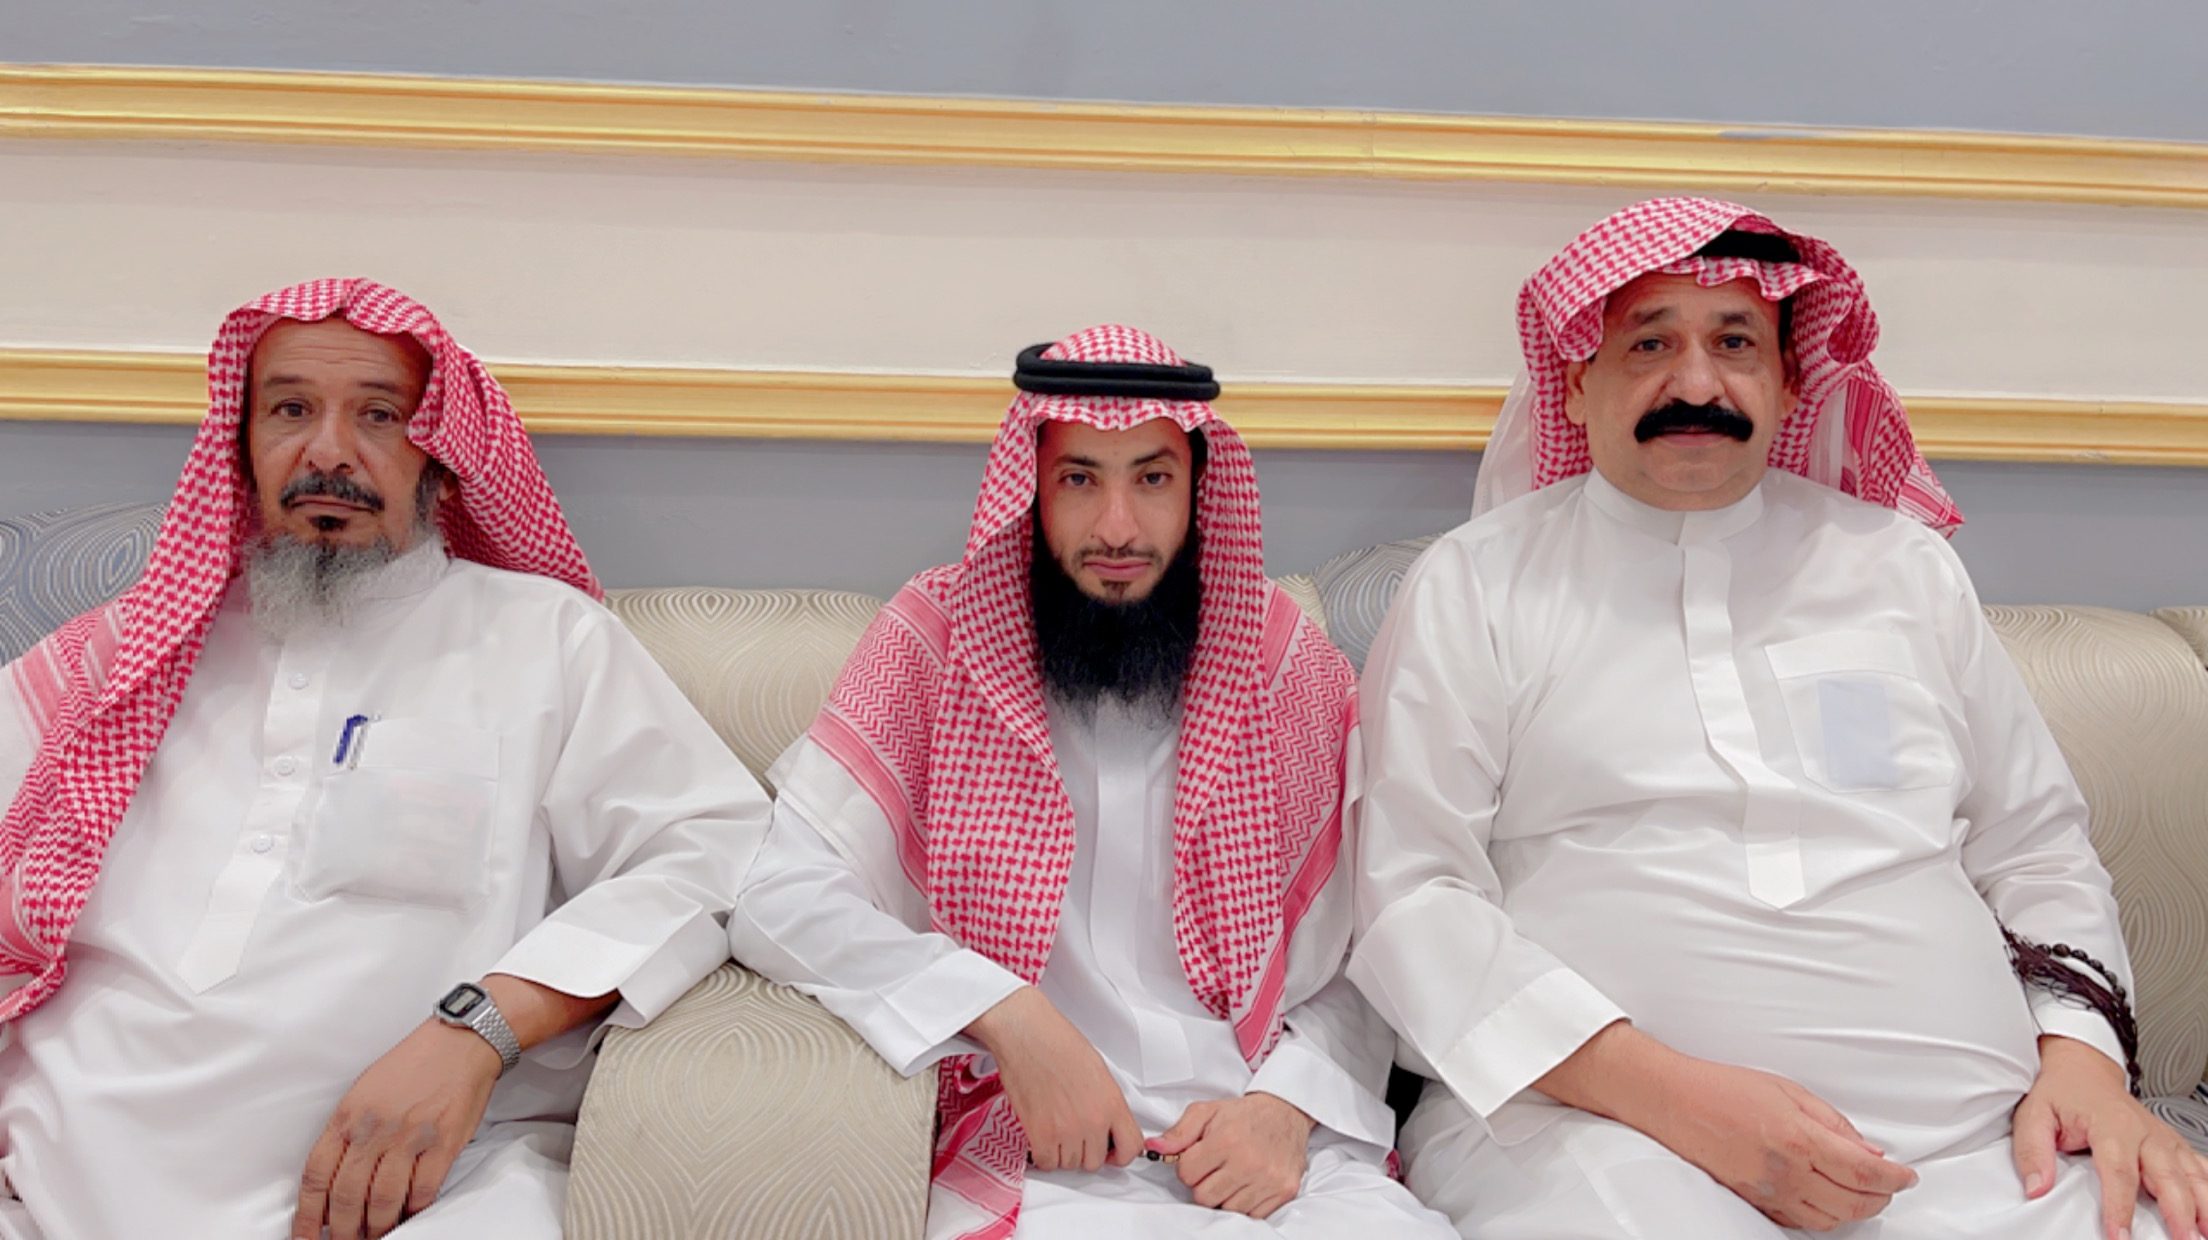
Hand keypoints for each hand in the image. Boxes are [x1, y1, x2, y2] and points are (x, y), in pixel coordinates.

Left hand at [290, 1020, 500, 1239]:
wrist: (459, 1042)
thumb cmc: (412, 1066)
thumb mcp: (364, 1091)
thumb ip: (348, 1133)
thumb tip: (336, 1180)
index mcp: (348, 1116)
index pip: (316, 1176)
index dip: (307, 1215)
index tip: (305, 1237)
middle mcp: (374, 1129)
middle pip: (347, 1196)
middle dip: (342, 1231)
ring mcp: (409, 1137)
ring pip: (383, 1200)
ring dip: (377, 1228)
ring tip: (375, 1237)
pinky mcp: (443, 1143)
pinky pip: (423, 1191)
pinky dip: (413, 1212)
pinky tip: (408, 1217)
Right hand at [967, 986, 1140, 1172]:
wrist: (1028, 1035)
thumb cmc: (1059, 1044)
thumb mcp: (1100, 1073)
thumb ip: (1107, 1104)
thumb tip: (1107, 1126)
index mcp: (1112, 1103)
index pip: (1131, 1148)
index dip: (1120, 1154)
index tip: (1109, 1151)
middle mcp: (1093, 1121)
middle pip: (1095, 1161)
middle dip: (1085, 1151)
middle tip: (1074, 1134)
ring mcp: (1066, 1131)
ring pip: (1070, 1164)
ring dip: (1063, 1152)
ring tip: (1055, 1128)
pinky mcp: (1040, 1134)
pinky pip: (1047, 1163)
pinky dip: (1044, 1154)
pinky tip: (1041, 1136)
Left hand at [1148, 1093, 1315, 1218]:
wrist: (1286, 1112)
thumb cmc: (1243, 1115)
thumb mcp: (1207, 1112)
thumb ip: (1178, 1132)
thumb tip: (1153, 1148)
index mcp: (1227, 1140)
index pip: (1187, 1174)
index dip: (1188, 1167)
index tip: (1198, 1159)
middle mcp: (1249, 1162)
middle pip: (1204, 1197)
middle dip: (1204, 1184)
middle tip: (1215, 1168)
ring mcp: (1268, 1180)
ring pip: (1227, 1209)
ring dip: (1224, 1195)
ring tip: (1233, 1174)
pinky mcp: (1284, 1191)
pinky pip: (1252, 1215)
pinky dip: (1246, 1203)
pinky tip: (1248, 1183)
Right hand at [1644, 1058, 1917, 1230]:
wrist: (1674, 1102)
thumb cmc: (1725, 1088)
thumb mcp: (1788, 1091)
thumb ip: (1833, 1123)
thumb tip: (1869, 1151)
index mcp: (1798, 1139)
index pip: (1865, 1172)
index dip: (1895, 1178)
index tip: (1907, 1176)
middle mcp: (1786, 1172)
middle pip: (1854, 1204)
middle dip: (1882, 1197)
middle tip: (1891, 1184)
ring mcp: (1769, 1192)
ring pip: (1830, 1221)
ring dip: (1856, 1211)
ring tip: (1863, 1193)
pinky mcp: (1754, 1201)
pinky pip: (1800, 1222)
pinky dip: (1824, 1217)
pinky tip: (1828, 1200)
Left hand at [2014, 1035, 2207, 1239]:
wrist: (2083, 1070)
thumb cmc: (2062, 1093)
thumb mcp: (2034, 1115)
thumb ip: (2032, 1151)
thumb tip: (2036, 1185)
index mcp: (2111, 1124)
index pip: (2118, 1172)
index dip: (2120, 1207)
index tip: (2120, 1236)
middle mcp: (2144, 1131)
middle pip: (2167, 1176)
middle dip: (2179, 1212)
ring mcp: (2163, 1138)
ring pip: (2191, 1173)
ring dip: (2204, 1204)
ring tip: (2206, 1232)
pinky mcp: (2173, 1144)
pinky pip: (2199, 1165)